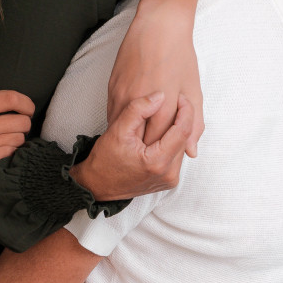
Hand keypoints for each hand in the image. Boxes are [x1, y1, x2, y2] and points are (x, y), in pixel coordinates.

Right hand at [0, 53, 35, 186]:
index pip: (10, 99)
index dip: (26, 102)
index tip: (28, 107)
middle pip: (20, 122)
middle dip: (25, 122)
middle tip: (20, 122)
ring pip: (16, 140)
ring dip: (18, 137)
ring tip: (12, 135)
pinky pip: (6, 155)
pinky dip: (10, 151)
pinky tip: (4, 148)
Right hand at [69, 91, 192, 201]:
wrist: (98, 185)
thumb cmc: (105, 160)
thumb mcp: (118, 130)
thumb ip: (138, 110)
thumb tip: (159, 96)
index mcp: (158, 162)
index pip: (183, 131)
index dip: (185, 110)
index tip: (181, 97)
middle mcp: (168, 175)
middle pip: (185, 139)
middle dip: (182, 119)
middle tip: (174, 102)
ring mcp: (169, 180)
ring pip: (182, 147)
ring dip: (177, 130)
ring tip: (166, 116)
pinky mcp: (168, 181)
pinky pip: (176, 156)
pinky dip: (172, 142)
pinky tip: (162, 132)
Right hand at [107, 2, 204, 155]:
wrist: (158, 25)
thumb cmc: (180, 55)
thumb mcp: (193, 91)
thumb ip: (193, 125)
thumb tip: (192, 152)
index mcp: (165, 108)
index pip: (160, 147)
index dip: (162, 157)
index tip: (164, 164)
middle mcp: (141, 106)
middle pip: (139, 144)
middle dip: (146, 154)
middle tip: (151, 159)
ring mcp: (123, 96)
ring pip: (123, 131)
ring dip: (130, 142)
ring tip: (136, 150)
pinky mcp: (112, 89)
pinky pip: (114, 116)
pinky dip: (121, 127)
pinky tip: (127, 131)